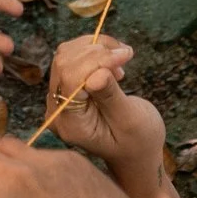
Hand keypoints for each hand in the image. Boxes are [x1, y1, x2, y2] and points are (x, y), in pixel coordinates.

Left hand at [42, 35, 162, 184]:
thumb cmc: (138, 140)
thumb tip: (96, 73)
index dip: (95, 60)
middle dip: (96, 51)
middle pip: (65, 64)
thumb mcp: (130, 120)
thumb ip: (110, 97)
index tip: (125, 54)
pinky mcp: (66, 87)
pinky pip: (72, 57)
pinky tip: (113, 62)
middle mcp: (58, 111)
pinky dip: (94, 50)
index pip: (70, 79)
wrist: (135, 150)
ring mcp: (59, 98)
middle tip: (126, 54)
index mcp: (71, 125)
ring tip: (121, 59)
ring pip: (67, 55)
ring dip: (95, 47)